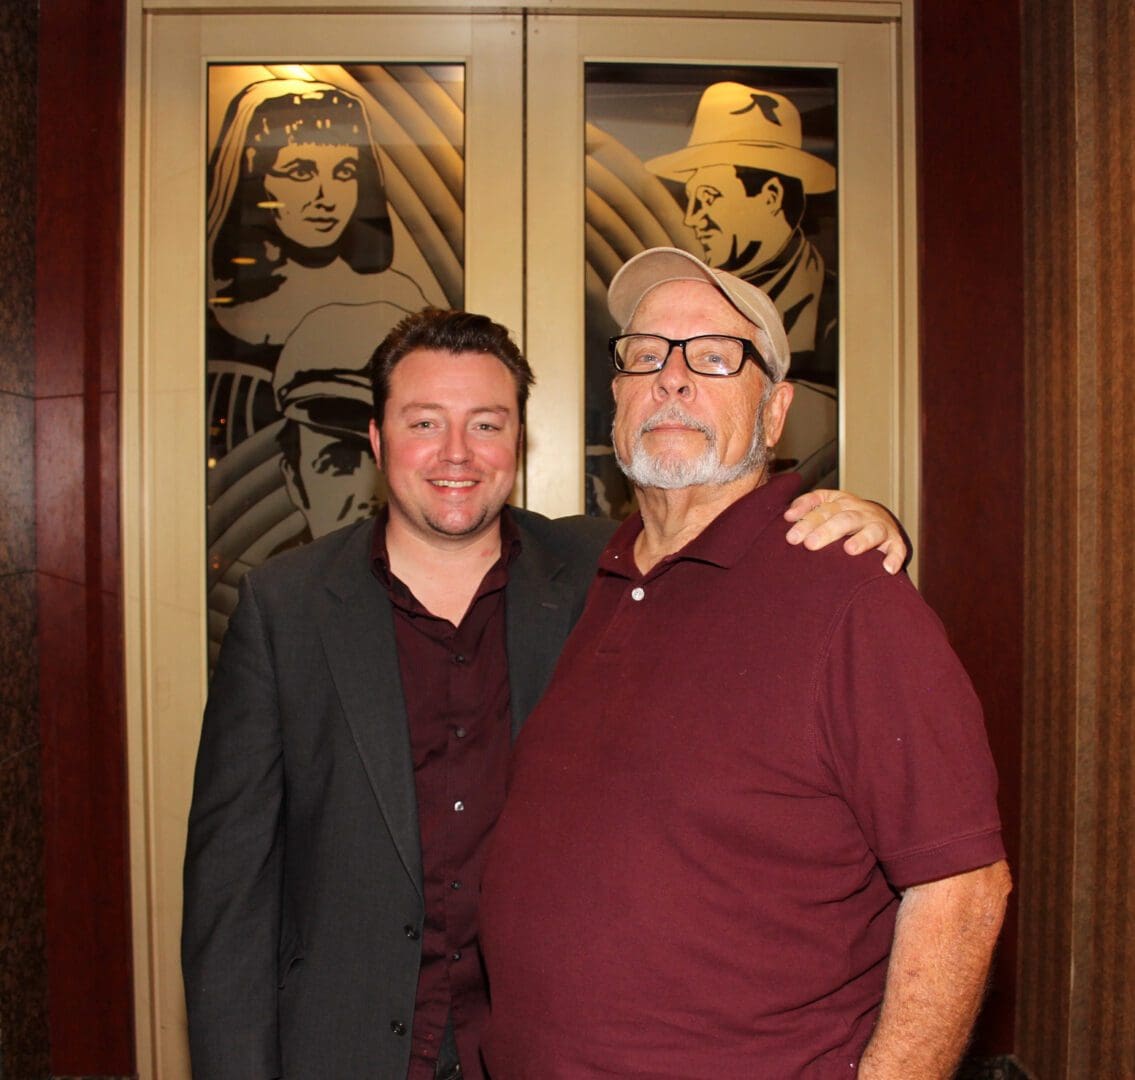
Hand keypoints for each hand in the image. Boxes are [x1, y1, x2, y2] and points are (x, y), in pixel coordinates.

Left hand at [784, 489, 907, 574]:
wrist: (878, 520)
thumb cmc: (843, 517)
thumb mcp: (825, 506)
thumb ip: (806, 507)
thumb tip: (787, 516)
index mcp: (840, 502)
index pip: (821, 507)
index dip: (805, 516)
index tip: (790, 530)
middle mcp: (860, 512)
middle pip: (843, 519)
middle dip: (826, 531)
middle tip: (809, 545)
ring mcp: (878, 526)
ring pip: (872, 530)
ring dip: (862, 540)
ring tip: (849, 550)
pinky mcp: (894, 541)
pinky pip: (896, 549)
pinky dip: (894, 558)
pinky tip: (887, 568)